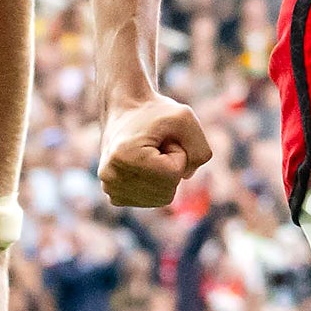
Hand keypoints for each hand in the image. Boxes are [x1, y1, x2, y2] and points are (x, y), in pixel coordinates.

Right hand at [98, 89, 212, 208]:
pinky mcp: (114, 197)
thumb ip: (200, 150)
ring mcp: (110, 189)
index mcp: (125, 156)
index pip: (174, 173)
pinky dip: (156, 185)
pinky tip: (143, 166)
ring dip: (164, 175)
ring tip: (149, 154)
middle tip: (156, 145)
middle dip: (172, 166)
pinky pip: (153, 201)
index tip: (161, 137)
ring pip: (161, 198)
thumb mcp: (185, 118)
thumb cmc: (155, 112)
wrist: (125, 110)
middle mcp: (110, 177)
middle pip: (168, 191)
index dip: (178, 152)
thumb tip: (187, 177)